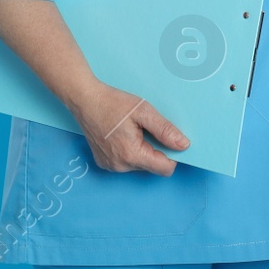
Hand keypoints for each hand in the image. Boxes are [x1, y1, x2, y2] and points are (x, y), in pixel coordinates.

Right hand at [67, 79, 188, 175]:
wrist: (85, 100)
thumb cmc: (113, 103)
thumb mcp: (144, 112)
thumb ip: (165, 130)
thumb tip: (183, 145)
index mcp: (132, 155)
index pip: (165, 168)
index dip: (173, 155)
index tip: (169, 139)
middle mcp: (120, 166)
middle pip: (152, 166)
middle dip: (156, 149)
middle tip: (146, 129)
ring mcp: (110, 166)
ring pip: (140, 164)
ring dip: (143, 150)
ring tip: (132, 130)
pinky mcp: (104, 163)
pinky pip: (126, 163)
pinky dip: (130, 151)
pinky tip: (123, 135)